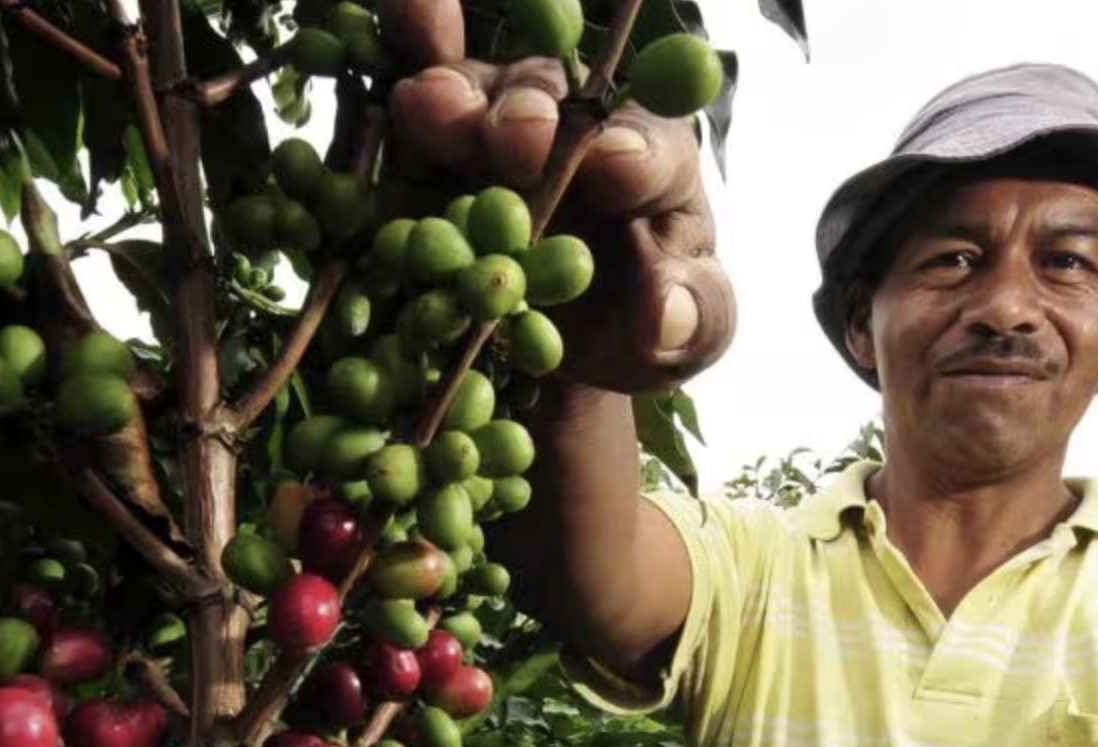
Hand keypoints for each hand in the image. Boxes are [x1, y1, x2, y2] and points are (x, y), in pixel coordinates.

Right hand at [375, 0, 737, 393]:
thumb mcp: (681, 342)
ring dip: (453, 94)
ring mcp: (489, 130)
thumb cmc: (627, 330)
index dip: (635, 150)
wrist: (543, 360)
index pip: (652, 146)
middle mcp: (568, 131)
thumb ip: (693, 319)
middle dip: (531, 112)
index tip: (615, 163)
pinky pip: (412, 84)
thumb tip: (667, 313)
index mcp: (648, 169)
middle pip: (554, 102)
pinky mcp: (420, 148)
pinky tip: (403, 14)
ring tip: (428, 105)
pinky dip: (404, 47)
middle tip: (514, 134)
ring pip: (475, 91)